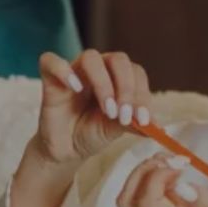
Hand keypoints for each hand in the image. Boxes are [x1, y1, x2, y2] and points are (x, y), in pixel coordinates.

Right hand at [33, 49, 154, 165]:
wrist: (67, 149)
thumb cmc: (92, 133)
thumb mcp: (116, 130)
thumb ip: (133, 123)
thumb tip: (157, 127)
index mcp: (118, 77)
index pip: (136, 73)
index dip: (142, 94)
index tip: (144, 120)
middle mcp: (99, 69)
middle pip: (118, 59)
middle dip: (127, 88)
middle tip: (125, 116)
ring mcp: (74, 70)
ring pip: (91, 57)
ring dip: (103, 83)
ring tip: (108, 110)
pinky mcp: (51, 78)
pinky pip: (51, 61)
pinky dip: (64, 71)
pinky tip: (75, 88)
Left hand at [116, 152, 207, 206]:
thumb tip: (183, 188)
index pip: (146, 202)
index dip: (156, 178)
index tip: (182, 167)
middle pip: (129, 199)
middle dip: (143, 172)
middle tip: (170, 160)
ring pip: (134, 192)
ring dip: (147, 169)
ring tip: (174, 159)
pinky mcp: (172, 205)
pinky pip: (149, 187)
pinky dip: (157, 170)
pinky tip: (178, 165)